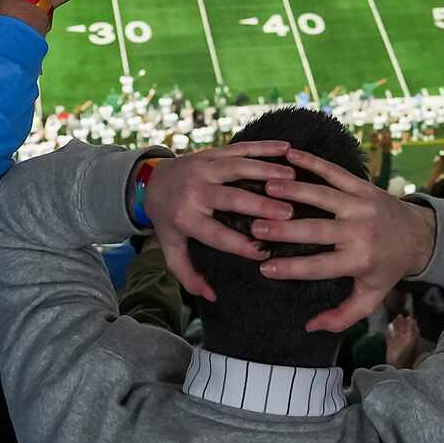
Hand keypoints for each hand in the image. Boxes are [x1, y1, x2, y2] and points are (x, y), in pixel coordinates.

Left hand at [142, 141, 295, 298]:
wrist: (150, 182)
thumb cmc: (168, 219)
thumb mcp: (171, 248)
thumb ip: (188, 274)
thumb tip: (211, 296)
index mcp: (185, 217)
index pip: (216, 234)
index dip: (240, 245)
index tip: (265, 253)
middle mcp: (194, 190)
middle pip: (231, 198)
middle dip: (261, 205)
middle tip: (289, 213)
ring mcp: (203, 167)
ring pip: (237, 167)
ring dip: (266, 171)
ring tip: (293, 179)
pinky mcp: (211, 153)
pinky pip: (239, 148)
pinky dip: (263, 146)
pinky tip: (286, 148)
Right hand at [249, 147, 438, 332]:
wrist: (420, 236)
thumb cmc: (387, 268)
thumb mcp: (370, 297)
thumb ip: (342, 316)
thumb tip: (310, 327)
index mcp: (360, 260)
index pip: (319, 266)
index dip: (291, 269)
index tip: (264, 268)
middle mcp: (360, 231)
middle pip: (316, 230)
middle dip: (283, 229)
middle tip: (255, 227)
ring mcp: (362, 205)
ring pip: (323, 196)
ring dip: (293, 191)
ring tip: (265, 188)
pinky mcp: (363, 186)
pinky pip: (335, 172)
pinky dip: (313, 162)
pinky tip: (290, 155)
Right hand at [385, 310, 421, 368]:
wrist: (398, 366)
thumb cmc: (406, 354)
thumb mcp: (411, 340)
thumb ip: (411, 330)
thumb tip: (412, 320)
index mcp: (412, 340)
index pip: (412, 329)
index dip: (410, 323)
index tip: (408, 316)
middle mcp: (406, 342)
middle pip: (404, 330)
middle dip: (402, 323)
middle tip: (400, 315)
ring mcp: (398, 345)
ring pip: (397, 333)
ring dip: (395, 326)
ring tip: (393, 320)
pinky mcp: (391, 348)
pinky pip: (389, 338)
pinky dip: (388, 333)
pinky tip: (387, 329)